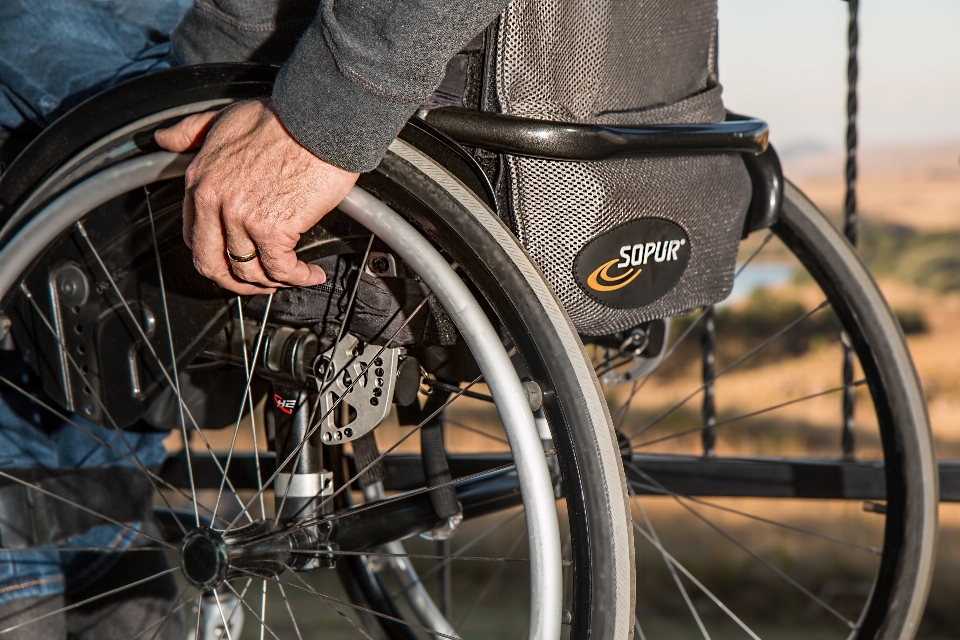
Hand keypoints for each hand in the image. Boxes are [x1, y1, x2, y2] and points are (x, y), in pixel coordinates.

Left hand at [154, 99, 359, 294]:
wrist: (320, 119)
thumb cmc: (283, 118)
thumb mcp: (224, 117)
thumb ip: (192, 131)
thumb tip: (164, 139)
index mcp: (200, 180)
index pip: (195, 237)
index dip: (217, 256)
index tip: (237, 259)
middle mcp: (214, 201)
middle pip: (213, 265)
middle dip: (237, 283)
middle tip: (260, 283)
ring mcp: (242, 217)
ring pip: (249, 272)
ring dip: (273, 283)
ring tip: (294, 276)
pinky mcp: (273, 228)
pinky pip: (281, 270)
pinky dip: (299, 278)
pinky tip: (312, 273)